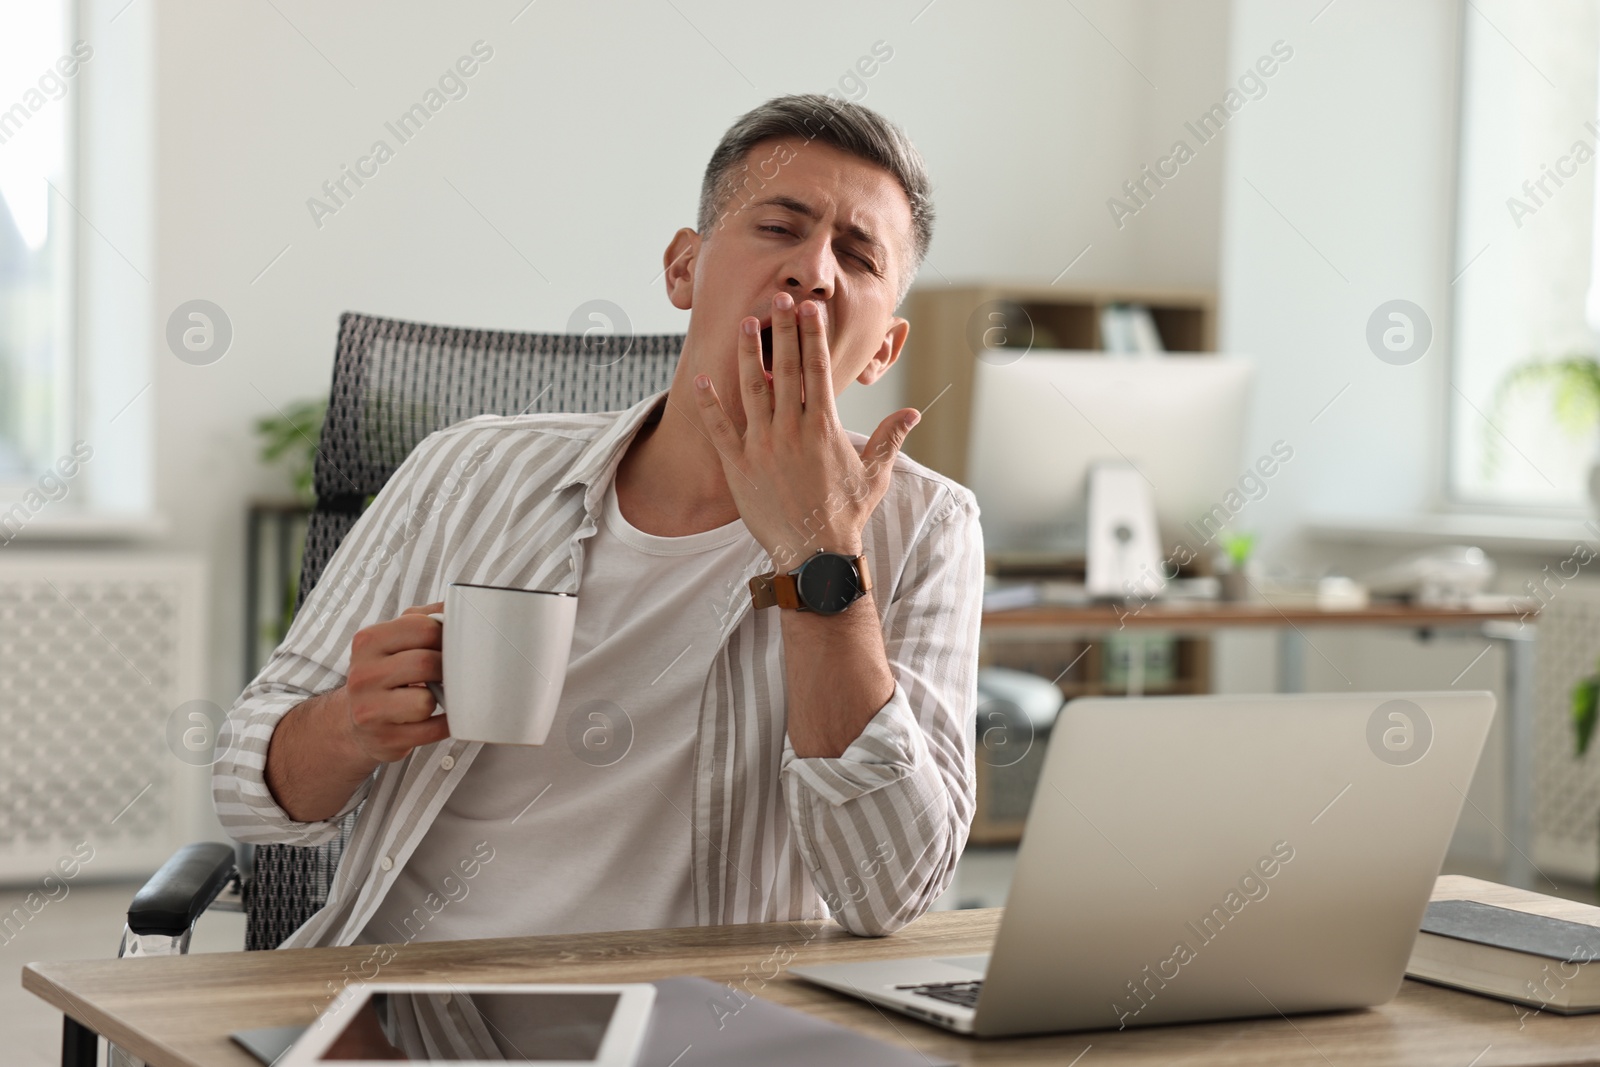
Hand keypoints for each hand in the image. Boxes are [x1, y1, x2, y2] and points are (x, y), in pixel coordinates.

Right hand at [340, 602, 450, 762]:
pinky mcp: (385, 739)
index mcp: (368, 641)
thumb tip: (461, 605)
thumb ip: (425, 618)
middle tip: (449, 673)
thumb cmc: (386, 672)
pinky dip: (445, 724)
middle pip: (426, 663)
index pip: (422, 627)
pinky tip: (440, 717)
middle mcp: (363, 674)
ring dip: (440, 699)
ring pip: (426, 701)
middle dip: (446, 669)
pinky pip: (431, 731)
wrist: (355, 719)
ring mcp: (369, 710)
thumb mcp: (394, 639)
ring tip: (434, 695)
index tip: (450, 646)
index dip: (446, 637)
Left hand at [692, 290, 919, 569]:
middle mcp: (792, 430)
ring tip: (745, 323)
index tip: (809, 309)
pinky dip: (709, 403)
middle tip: (778, 298)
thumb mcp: (874, 475)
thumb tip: (914, 415)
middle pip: (786, 369)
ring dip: (748, 355)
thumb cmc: (845, 515)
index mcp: (824, 428)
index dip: (813, 336)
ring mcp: (763, 446)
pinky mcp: (738, 466)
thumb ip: (891, 439)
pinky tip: (701, 378)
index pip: (818, 370)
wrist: (814, 554)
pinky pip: (719, 428)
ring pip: (752, 390)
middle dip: (783, 330)